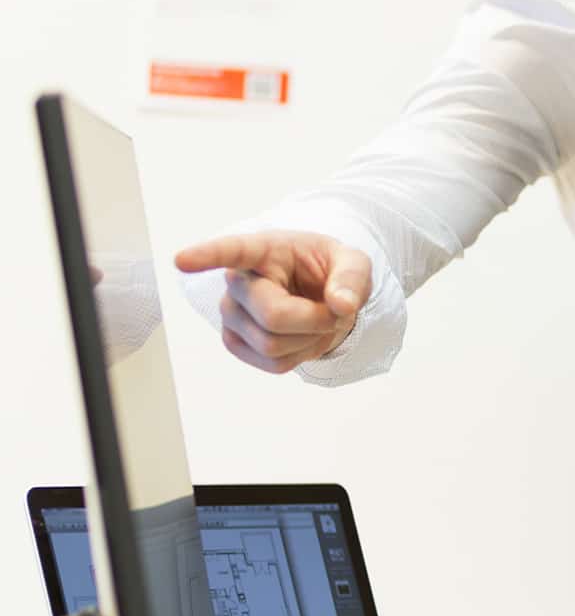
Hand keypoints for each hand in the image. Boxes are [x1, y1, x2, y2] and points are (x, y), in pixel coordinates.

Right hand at [174, 230, 369, 373]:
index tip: (181, 260)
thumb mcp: (353, 263)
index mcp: (264, 250)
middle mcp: (237, 281)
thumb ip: (352, 278)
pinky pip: (273, 364)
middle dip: (317, 320)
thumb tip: (342, 304)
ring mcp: (230, 314)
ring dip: (311, 339)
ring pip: (272, 344)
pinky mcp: (234, 341)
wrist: (320, 295)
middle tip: (335, 309)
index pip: (231, 251)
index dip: (206, 256)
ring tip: (316, 319)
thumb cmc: (329, 271)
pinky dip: (300, 356)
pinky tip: (301, 336)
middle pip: (274, 316)